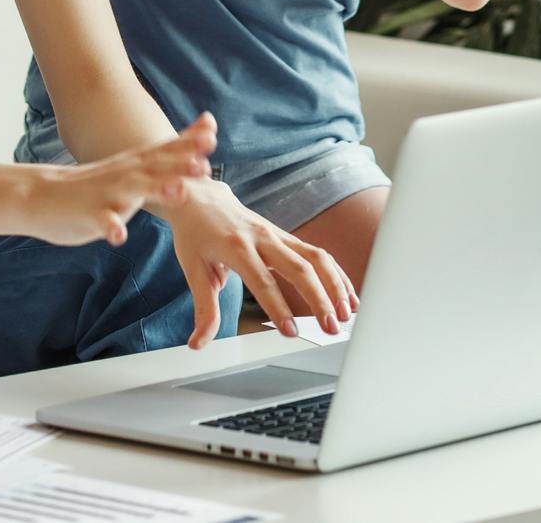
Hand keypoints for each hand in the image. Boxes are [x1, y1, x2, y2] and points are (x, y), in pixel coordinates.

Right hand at [21, 115, 215, 246]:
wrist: (42, 195)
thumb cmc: (94, 186)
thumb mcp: (132, 170)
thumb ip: (162, 163)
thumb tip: (197, 152)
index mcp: (137, 165)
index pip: (167, 149)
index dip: (189, 140)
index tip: (213, 130)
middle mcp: (126, 174)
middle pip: (158, 167)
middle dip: (182, 164)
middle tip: (205, 163)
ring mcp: (107, 193)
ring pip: (135, 190)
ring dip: (157, 189)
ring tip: (178, 191)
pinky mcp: (89, 214)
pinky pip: (101, 222)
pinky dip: (110, 227)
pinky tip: (119, 236)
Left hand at [163, 174, 357, 348]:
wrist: (200, 198)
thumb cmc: (196, 234)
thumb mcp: (192, 270)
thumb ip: (204, 309)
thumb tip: (198, 343)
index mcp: (236, 247)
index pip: (263, 282)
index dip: (278, 308)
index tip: (290, 332)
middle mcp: (262, 238)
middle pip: (299, 268)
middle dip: (319, 299)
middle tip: (331, 327)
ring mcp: (278, 235)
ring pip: (316, 257)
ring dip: (335, 286)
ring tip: (347, 314)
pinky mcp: (287, 237)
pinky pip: (318, 254)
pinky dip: (336, 275)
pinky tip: (348, 296)